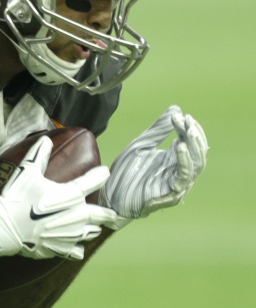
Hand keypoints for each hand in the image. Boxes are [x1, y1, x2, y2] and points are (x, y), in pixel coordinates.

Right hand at [0, 136, 116, 259]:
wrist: (5, 228)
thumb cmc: (18, 198)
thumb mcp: (27, 172)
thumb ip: (38, 155)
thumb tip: (46, 140)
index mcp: (72, 194)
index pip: (94, 181)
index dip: (100, 175)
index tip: (104, 173)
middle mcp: (78, 215)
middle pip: (101, 214)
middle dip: (107, 213)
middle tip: (112, 213)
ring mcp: (71, 235)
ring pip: (91, 232)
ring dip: (92, 228)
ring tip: (92, 227)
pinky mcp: (61, 249)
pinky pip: (76, 251)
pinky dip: (76, 248)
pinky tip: (76, 248)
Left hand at [100, 106, 207, 228]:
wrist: (109, 198)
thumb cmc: (124, 174)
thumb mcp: (140, 146)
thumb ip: (157, 130)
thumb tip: (175, 109)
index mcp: (174, 161)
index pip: (189, 142)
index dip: (188, 128)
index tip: (181, 115)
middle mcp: (179, 172)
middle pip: (197, 152)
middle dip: (194, 135)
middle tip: (188, 120)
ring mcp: (177, 184)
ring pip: (196, 164)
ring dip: (194, 146)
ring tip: (188, 131)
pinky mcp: (172, 193)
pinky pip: (184, 176)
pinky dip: (184, 161)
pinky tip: (179, 146)